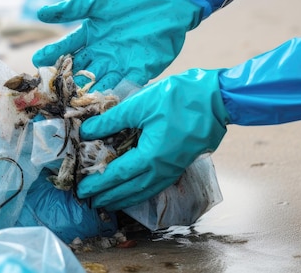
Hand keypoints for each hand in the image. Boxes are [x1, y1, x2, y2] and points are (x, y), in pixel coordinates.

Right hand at [32, 0, 203, 90]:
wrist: (167, 0)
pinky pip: (124, 86)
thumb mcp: (98, 1)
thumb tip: (40, 12)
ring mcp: (119, 64)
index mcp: (90, 37)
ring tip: (73, 105)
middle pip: (80, 71)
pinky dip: (114, 96)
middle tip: (50, 93)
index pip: (66, 49)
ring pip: (99, 82)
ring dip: (87, 94)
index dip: (52, 55)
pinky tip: (104, 105)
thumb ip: (70, 8)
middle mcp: (101, 54)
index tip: (36, 62)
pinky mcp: (139, 71)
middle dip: (66, 83)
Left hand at [76, 68, 228, 210]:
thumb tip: (87, 131)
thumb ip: (112, 120)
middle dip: (109, 196)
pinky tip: (137, 190)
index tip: (82, 190)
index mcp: (150, 156)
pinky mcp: (181, 164)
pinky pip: (157, 185)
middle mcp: (162, 169)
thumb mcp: (140, 104)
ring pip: (145, 191)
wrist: (218, 99)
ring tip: (110, 202)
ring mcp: (174, 169)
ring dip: (125, 198)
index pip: (117, 175)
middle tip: (91, 202)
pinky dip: (142, 192)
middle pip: (130, 189)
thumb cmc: (179, 98)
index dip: (98, 183)